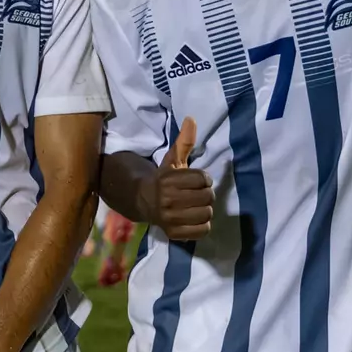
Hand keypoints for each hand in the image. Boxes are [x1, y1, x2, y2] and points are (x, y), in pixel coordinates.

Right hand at [137, 117, 212, 240]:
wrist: (143, 201)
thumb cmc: (164, 180)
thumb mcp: (173, 160)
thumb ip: (184, 141)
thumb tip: (192, 119)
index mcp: (168, 180)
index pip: (203, 179)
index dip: (204, 179)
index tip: (198, 180)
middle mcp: (167, 200)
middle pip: (207, 197)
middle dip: (206, 194)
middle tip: (198, 194)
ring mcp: (170, 218)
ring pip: (206, 214)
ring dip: (205, 209)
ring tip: (197, 206)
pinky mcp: (174, 233)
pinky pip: (202, 230)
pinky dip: (203, 225)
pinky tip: (195, 218)